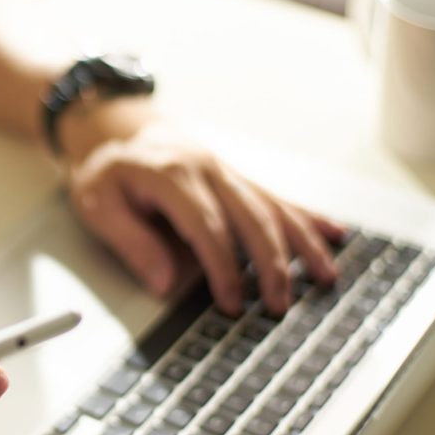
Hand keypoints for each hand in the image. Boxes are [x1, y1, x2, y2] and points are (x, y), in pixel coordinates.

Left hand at [58, 101, 346, 315]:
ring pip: (274, 207)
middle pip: (251, 217)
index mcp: (171, 174)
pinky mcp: (237, 177)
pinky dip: (308, 217)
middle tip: (279, 305)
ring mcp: (227, 171)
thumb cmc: (107, 172)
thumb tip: (165, 284)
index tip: (232, 303)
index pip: (207, 226)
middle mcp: (207, 168)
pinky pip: (278, 197)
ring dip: (301, 244)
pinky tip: (335, 234)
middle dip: (270, 264)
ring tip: (325, 277)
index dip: (222, 267)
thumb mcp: (99, 205)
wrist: (117, 129)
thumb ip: (132, 243)